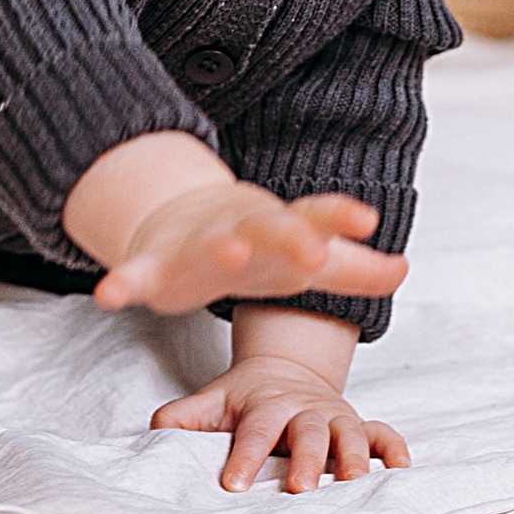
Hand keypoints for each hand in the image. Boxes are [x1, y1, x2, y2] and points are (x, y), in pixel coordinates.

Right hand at [88, 174, 405, 319]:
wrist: (180, 219)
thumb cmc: (258, 244)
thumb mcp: (307, 257)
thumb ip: (354, 269)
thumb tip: (404, 269)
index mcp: (281, 227)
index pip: (316, 217)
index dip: (340, 218)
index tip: (368, 217)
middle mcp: (240, 229)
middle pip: (267, 229)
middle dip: (287, 235)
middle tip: (310, 245)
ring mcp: (195, 244)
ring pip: (206, 245)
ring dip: (218, 247)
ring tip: (229, 252)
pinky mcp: (154, 266)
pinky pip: (135, 276)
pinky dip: (122, 283)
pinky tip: (109, 297)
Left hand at [152, 351, 412, 495]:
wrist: (286, 369)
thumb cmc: (245, 396)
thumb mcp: (212, 400)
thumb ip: (183, 417)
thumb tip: (153, 433)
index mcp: (266, 405)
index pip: (255, 431)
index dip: (245, 456)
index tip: (234, 485)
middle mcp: (304, 410)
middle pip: (309, 433)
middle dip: (307, 460)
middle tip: (300, 489)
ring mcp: (336, 416)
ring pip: (350, 433)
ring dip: (355, 456)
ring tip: (354, 482)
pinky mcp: (359, 424)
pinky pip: (384, 434)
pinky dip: (394, 449)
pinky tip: (402, 470)